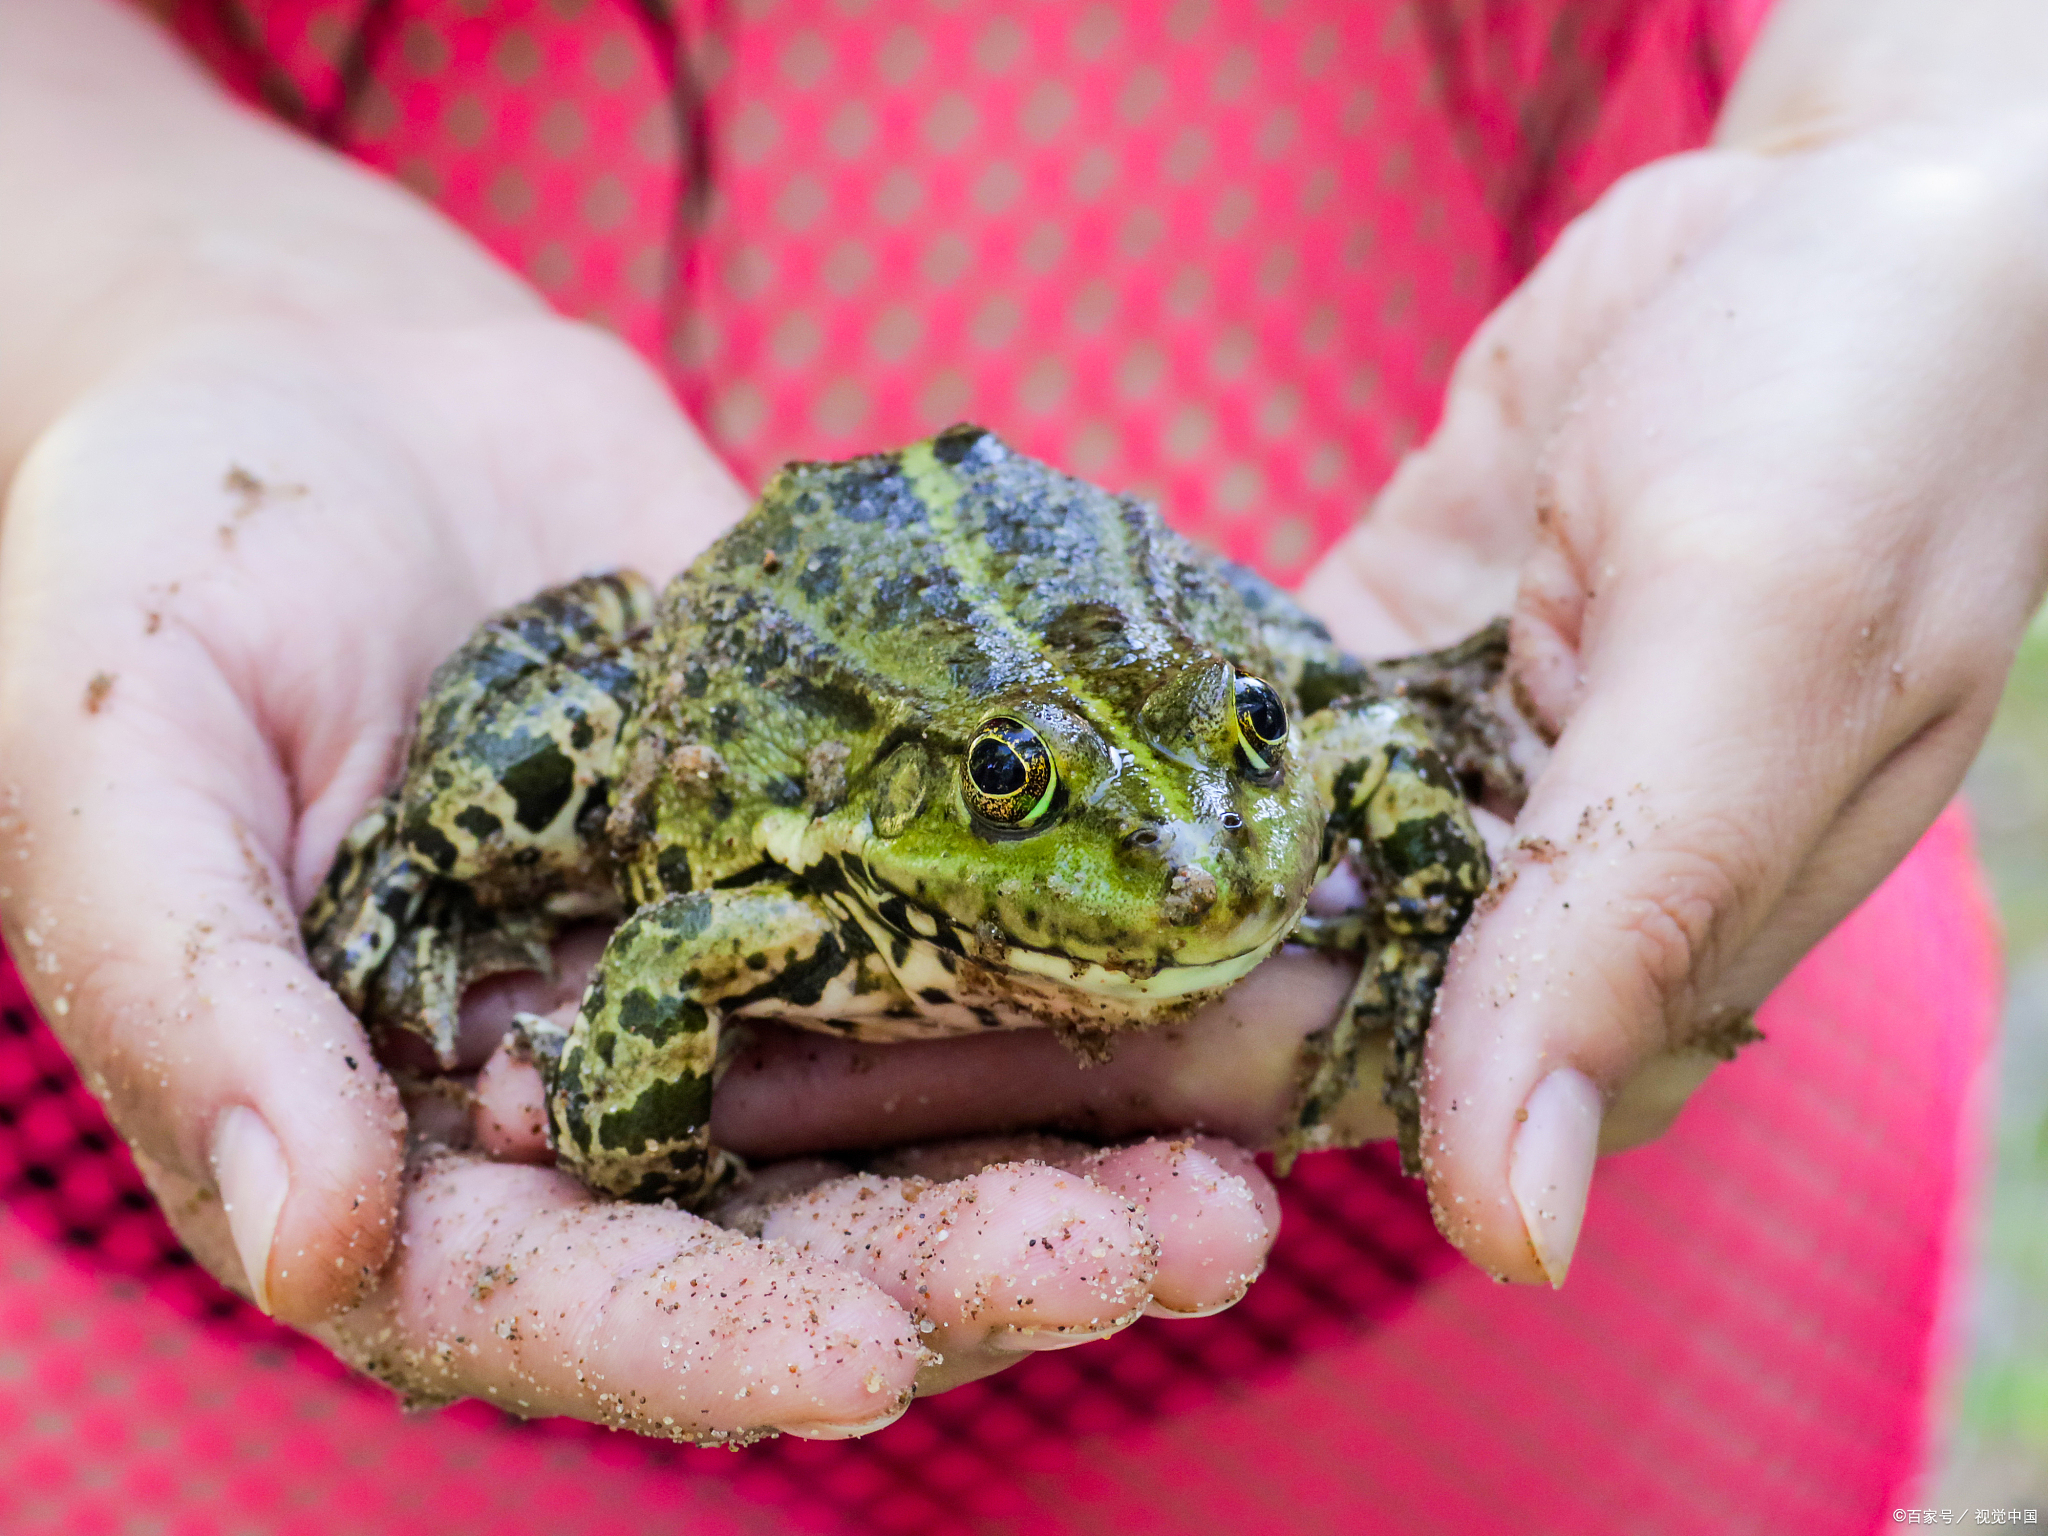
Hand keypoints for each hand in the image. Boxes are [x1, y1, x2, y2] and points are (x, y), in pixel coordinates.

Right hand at [0, 302, 1280, 1436]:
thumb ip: (196, 997)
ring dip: (1076, 1161)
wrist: (316, 394)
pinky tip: (1223, 999)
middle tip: (1151, 1252)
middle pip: (792, 1227)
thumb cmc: (150, 580)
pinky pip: (972, 926)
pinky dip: (1091, 979)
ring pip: (913, 1110)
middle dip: (966, 1259)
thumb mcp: (121, 769)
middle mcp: (593, 1092)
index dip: (710, 1342)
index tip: (870, 1361)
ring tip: (1232, 1189)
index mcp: (401, 1138)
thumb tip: (309, 1240)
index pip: (558, 1303)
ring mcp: (730, 970)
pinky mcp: (836, 845)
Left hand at [712, 112, 2047, 1290]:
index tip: (833, 1129)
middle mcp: (1506, 913)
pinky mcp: (1366, 682)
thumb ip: (1616, 930)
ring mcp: (1428, 797)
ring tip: (753, 923)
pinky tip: (894, 779)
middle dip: (974, 1036)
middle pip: (1207, 1009)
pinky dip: (1064, 763)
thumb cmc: (1875, 426)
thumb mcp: (1759, 660)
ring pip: (1177, 892)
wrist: (1870, 218)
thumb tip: (1516, 1233)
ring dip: (985, 912)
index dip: (1071, 1123)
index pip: (1310, 1098)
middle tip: (710, 1044)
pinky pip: (1196, 746)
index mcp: (1615, 971)